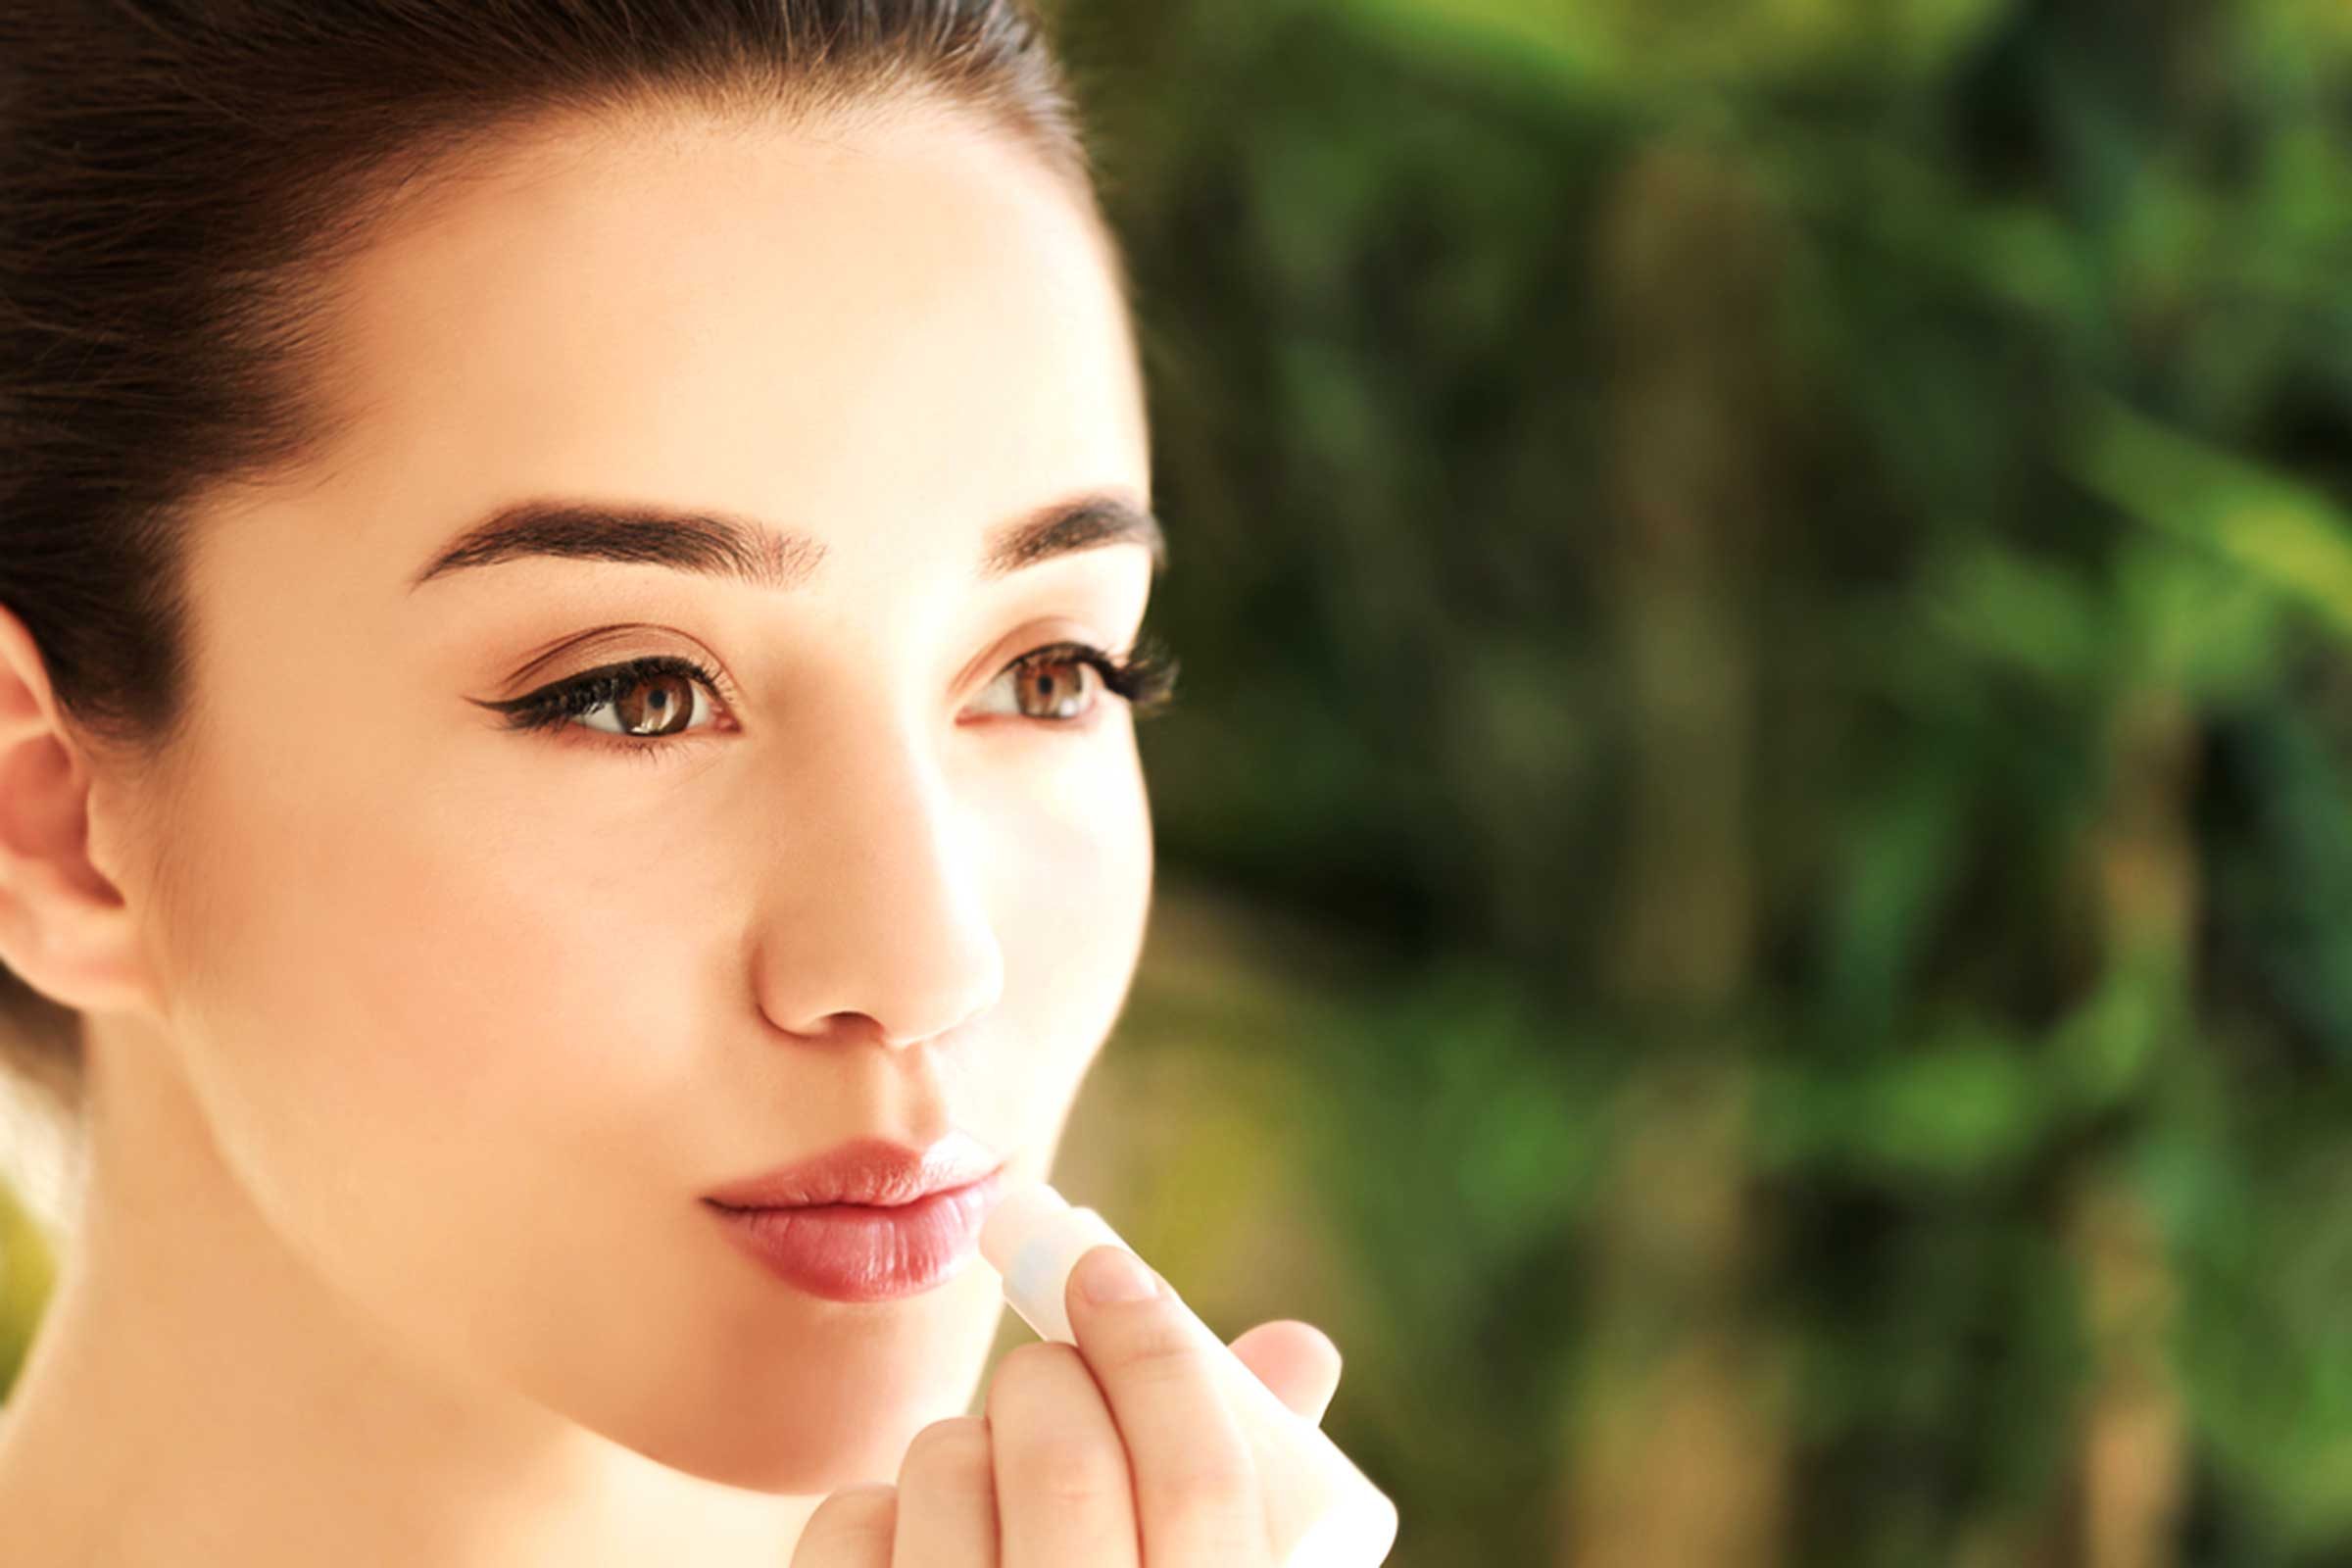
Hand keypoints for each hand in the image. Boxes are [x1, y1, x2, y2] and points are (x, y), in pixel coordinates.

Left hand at [787, 1243, 1345, 1564]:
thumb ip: (1252, 1496)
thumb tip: (1298, 1349)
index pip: (1204, 1473)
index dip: (1157, 1348)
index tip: (1112, 1274)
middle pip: (1064, 1459)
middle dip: (1050, 1378)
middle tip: (1050, 1376)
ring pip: (945, 1469)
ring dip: (963, 1439)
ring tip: (988, 1482)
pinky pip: (845, 1524)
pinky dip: (874, 1506)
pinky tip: (916, 1546)